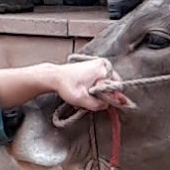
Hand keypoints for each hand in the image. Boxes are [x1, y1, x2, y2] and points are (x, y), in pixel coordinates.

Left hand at [0, 56, 119, 111]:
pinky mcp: (93, 66)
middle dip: (105, 94)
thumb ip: (98, 104)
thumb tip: (108, 105)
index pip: (115, 87)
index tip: (103, 103)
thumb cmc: (66, 85)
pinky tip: (88, 90)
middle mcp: (102, 65)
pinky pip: (102, 79)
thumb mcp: (82, 100)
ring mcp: (98, 64)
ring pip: (107, 82)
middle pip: (113, 84)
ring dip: (101, 90)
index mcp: (102, 70)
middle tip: (93, 99)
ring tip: (88, 94)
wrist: (54, 77)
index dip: (110, 97)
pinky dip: (97, 86)